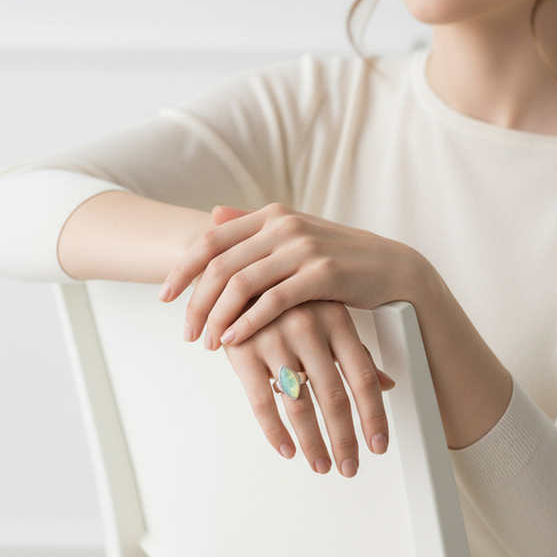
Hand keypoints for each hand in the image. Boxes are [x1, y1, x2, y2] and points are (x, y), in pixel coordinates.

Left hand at [160, 203, 425, 348]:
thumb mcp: (294, 234)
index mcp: (271, 215)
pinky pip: (273, 301)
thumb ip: (253, 224)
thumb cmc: (338, 256)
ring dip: (218, 317)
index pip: (211, 240)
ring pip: (242, 284)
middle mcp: (283, 225)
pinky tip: (235, 341)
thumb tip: (213, 214)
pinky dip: (248, 323)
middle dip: (196, 301)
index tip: (164, 297)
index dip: (183, 269)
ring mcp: (302, 247)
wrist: (391, 267)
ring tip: (208, 343)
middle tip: (186, 332)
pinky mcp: (322, 273)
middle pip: (220, 264)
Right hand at [223, 300, 394, 476]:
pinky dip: (275, 432)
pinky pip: (261, 402)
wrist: (236, 272)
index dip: (373, 416)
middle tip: (349, 466)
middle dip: (343, 440)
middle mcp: (308, 327)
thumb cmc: (288, 299)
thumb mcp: (326, 314)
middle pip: (333, 397)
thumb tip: (387, 384)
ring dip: (312, 443)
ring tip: (320, 465)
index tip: (378, 445)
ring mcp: (274, 337)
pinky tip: (286, 449)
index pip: (363, 377)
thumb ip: (355, 350)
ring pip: (299, 405)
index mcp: (336, 319)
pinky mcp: (243, 349)